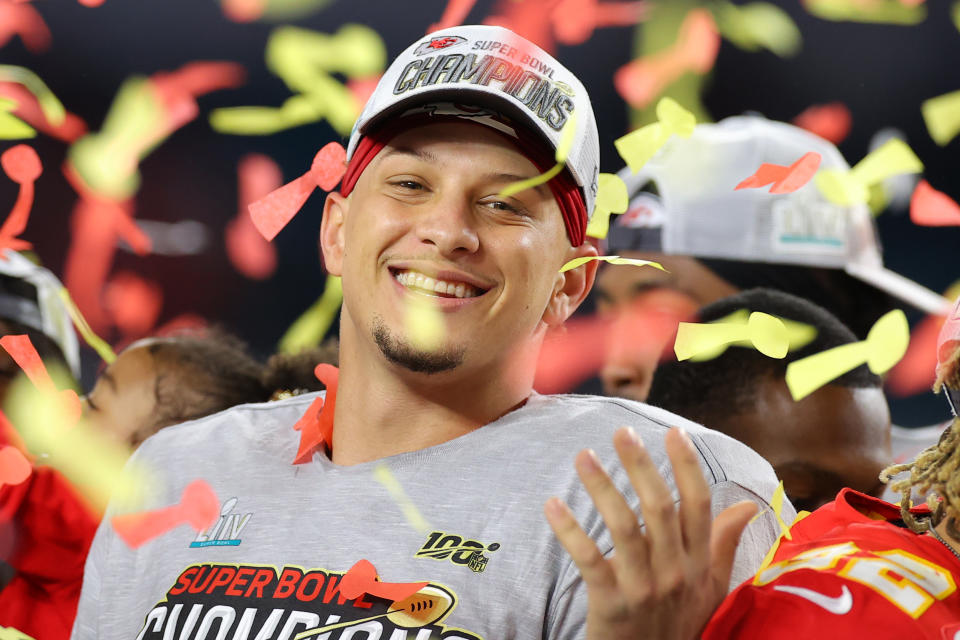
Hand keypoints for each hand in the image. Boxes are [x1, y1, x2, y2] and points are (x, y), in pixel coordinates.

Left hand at [544, 426, 757, 639]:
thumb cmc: (680, 623)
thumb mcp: (712, 588)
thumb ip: (725, 544)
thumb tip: (750, 506)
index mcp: (699, 562)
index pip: (698, 505)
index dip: (687, 466)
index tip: (673, 432)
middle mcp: (676, 572)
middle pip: (660, 507)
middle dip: (641, 465)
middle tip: (621, 432)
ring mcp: (644, 589)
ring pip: (624, 527)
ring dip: (602, 487)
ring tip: (584, 455)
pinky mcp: (612, 604)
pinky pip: (590, 561)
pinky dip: (570, 531)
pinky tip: (552, 504)